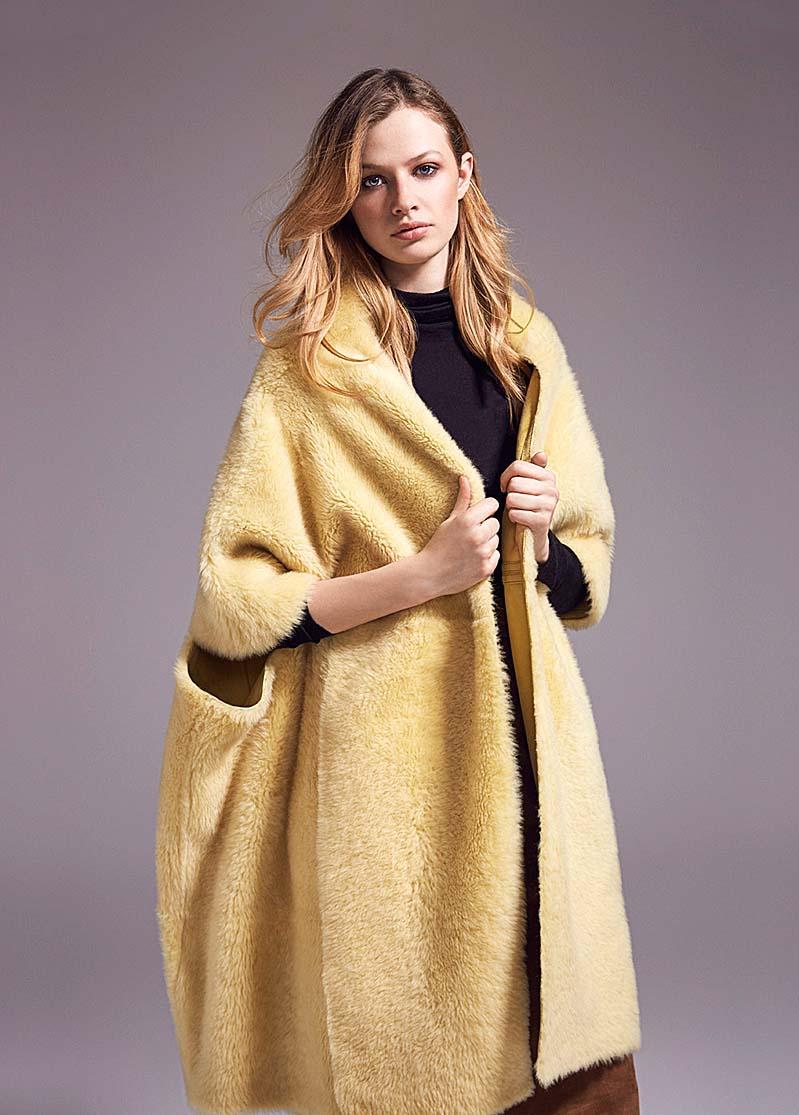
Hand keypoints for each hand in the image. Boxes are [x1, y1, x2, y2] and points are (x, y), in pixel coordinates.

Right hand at [418, 475, 500, 595]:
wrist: (430, 575)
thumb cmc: (438, 545)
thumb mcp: (449, 520)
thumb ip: (462, 499)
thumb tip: (465, 478)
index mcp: (468, 520)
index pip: (492, 504)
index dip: (485, 509)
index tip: (478, 515)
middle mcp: (478, 536)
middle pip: (495, 522)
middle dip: (486, 526)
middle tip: (470, 534)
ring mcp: (483, 553)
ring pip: (496, 539)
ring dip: (487, 542)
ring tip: (470, 548)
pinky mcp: (487, 568)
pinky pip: (496, 555)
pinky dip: (487, 557)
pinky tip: (472, 559)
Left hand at [499, 451, 557, 562]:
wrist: (536, 533)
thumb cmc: (529, 504)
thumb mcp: (531, 484)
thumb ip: (534, 468)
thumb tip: (541, 454)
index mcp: (549, 477)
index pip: (518, 466)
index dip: (505, 476)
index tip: (505, 485)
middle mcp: (552, 490)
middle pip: (514, 483)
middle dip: (509, 493)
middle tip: (515, 500)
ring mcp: (549, 506)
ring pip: (512, 499)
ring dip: (510, 506)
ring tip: (518, 509)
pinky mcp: (542, 521)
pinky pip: (515, 514)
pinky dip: (513, 517)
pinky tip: (520, 518)